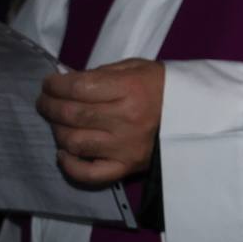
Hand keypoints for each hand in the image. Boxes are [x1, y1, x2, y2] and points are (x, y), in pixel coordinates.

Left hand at [36, 59, 164, 184]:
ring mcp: (124, 146)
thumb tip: (68, 83)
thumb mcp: (137, 68)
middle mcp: (126, 118)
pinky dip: (69, 165)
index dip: (56, 85)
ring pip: (74, 142)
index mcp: (130, 88)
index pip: (79, 88)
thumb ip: (103, 74)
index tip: (49, 83)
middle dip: (49, 105)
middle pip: (72, 114)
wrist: (197, 113)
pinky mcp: (127, 167)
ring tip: (58, 123)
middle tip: (44, 101)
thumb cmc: (163, 87)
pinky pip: (89, 173)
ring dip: (57, 130)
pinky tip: (63, 153)